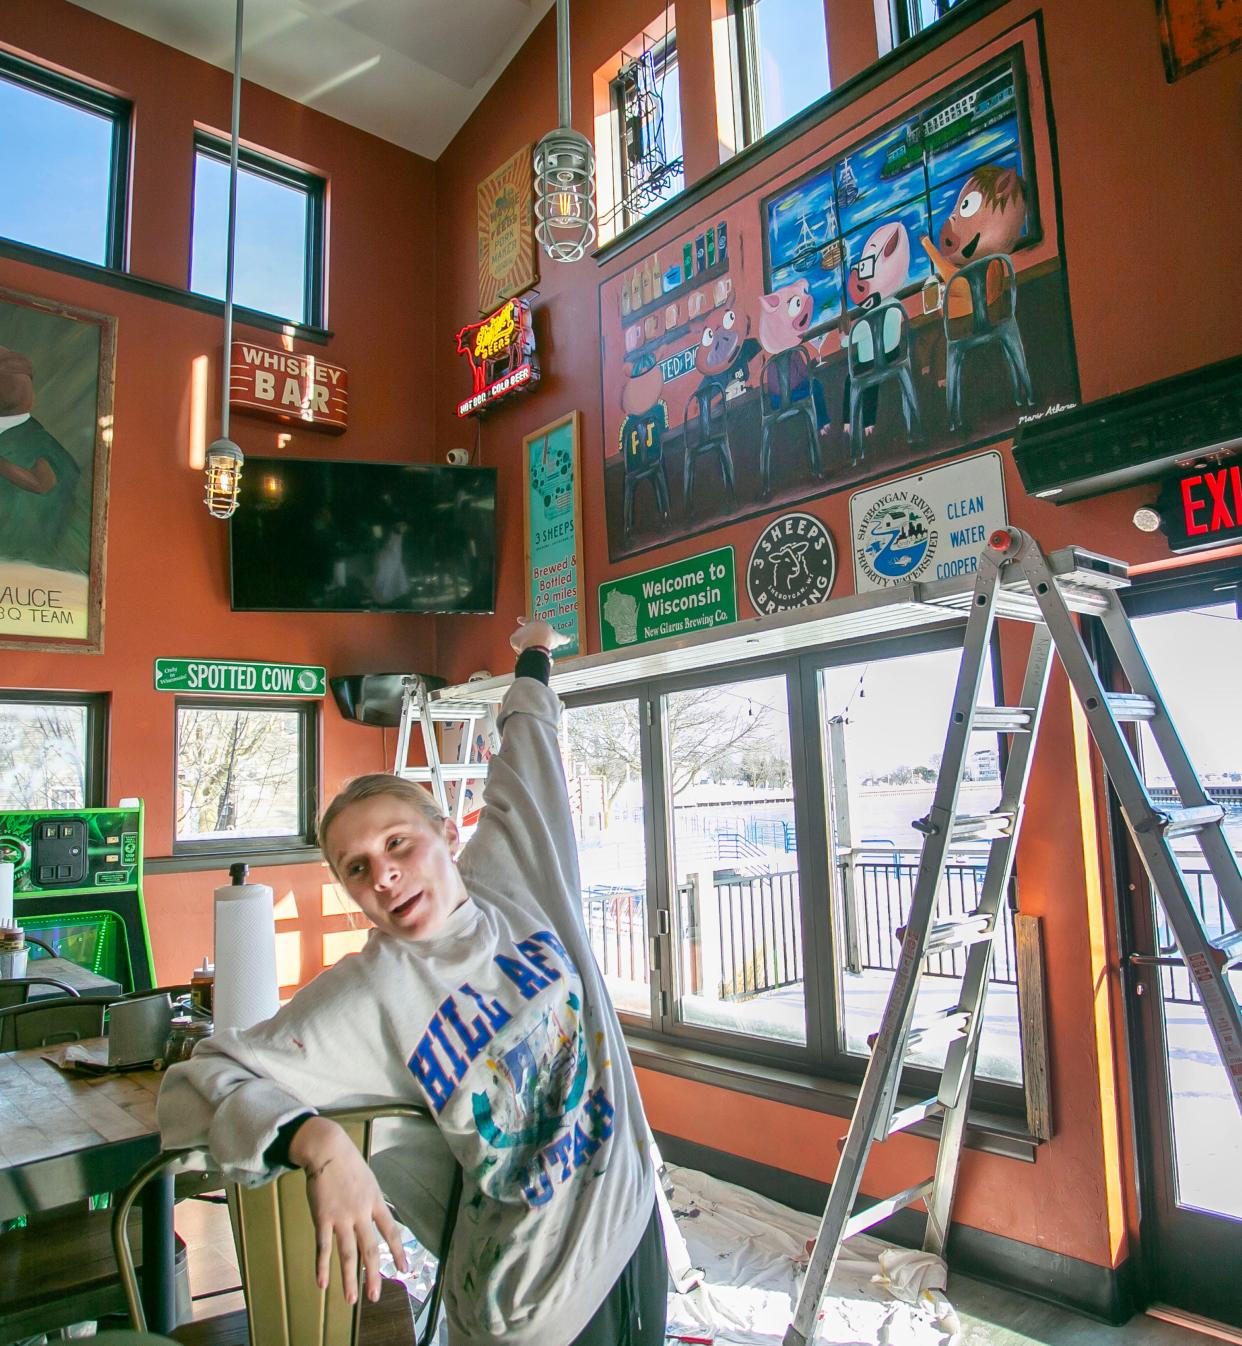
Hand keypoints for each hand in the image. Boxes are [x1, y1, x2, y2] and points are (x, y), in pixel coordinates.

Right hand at [288, 1116, 407, 1304]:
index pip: (391, 1231)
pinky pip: (323, 1246)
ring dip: (349, 1278)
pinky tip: (322, 1283)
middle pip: (370, 1249)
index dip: (397, 1252)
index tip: (403, 1269)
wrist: (327, 1150)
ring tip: (351, 1299)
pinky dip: (322, 1266)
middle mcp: (361, 1213)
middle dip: (373, 1275)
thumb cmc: (348, 1164)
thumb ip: (372, 1202)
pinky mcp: (323, 1218)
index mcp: (375, 1202)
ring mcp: (341, 1217)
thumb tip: (379, 1219)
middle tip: (375, 1296)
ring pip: (347, 1253)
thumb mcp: (369, 1180)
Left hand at [510, 616, 568, 654]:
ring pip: (520, 641)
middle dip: (528, 640)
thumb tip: (568, 638)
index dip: (523, 620)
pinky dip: (520, 651)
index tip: (519, 618)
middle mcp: (526, 626)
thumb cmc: (548, 637)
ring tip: (533, 650)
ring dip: (525, 647)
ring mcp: (519, 632)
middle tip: (534, 646)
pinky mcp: (514, 639)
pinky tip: (527, 652)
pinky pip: (516, 647)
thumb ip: (562, 638)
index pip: (528, 621)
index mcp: (535, 624)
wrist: (539, 641)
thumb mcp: (557, 637)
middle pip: (524, 634)